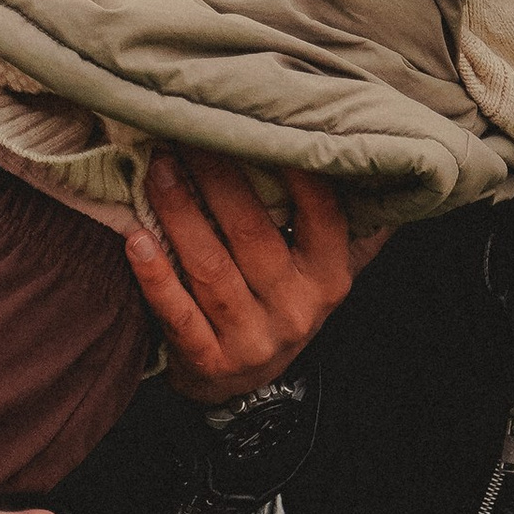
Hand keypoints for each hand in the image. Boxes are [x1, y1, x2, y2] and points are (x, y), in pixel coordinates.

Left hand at [125, 149, 390, 406]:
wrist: (245, 387)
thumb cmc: (278, 302)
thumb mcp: (319, 269)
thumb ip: (343, 220)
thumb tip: (377, 159)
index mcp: (329, 277)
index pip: (321, 214)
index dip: (295, 169)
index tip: (261, 126)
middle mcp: (297, 309)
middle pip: (251, 233)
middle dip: (215, 178)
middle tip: (186, 134)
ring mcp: (252, 339)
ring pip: (211, 268)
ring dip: (179, 213)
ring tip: (157, 171)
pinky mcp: (209, 362)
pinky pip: (178, 314)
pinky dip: (155, 275)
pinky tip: (136, 239)